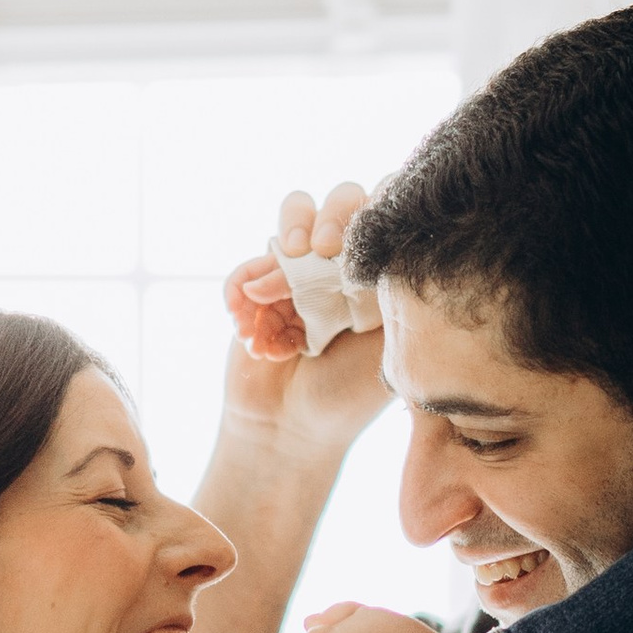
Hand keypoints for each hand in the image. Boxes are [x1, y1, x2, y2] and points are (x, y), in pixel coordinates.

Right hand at [221, 183, 386, 464]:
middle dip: (323, 218)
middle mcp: (346, 263)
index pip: (387, 212)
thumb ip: (391, 288)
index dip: (372, 210)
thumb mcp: (386, 344)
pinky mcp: (258, 287)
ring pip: (292, 216)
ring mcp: (301, 271)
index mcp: (384, 273)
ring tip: (267, 295)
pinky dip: (242, 295)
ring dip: (279, 252)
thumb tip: (389, 235)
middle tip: (315, 251)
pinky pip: (246, 269)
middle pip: (340, 200)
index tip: (353, 243)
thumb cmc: (347, 395)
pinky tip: (252, 336)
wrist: (291, 432)